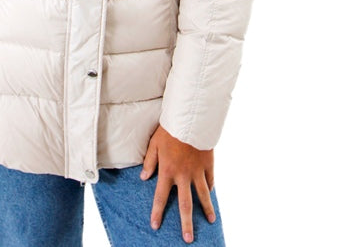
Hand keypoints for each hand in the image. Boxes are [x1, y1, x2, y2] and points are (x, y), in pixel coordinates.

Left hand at [140, 124, 214, 243]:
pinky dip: (210, 188)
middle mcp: (183, 175)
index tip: (155, 226)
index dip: (157, 212)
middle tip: (188, 239)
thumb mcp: (154, 144)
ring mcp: (197, 171)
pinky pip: (210, 180)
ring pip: (203, 195)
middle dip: (186, 223)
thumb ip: (149, 161)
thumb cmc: (170, 130)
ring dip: (206, 209)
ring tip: (210, 221)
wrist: (191, 119)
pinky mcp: (208, 164)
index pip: (161, 197)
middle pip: (185, 204)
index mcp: (168, 171)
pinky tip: (211, 196)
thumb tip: (143, 177)